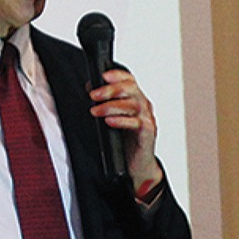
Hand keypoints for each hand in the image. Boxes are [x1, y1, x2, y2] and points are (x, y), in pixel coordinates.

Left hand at [88, 67, 162, 193]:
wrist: (137, 163)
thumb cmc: (124, 138)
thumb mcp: (112, 116)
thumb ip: (104, 102)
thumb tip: (90, 87)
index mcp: (135, 98)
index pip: (129, 80)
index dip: (118, 75)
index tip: (103, 76)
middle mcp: (143, 106)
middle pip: (131, 89)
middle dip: (110, 90)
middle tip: (93, 95)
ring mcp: (148, 119)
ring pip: (133, 105)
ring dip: (111, 106)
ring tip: (95, 111)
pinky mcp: (148, 133)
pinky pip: (137, 123)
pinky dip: (121, 120)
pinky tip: (109, 121)